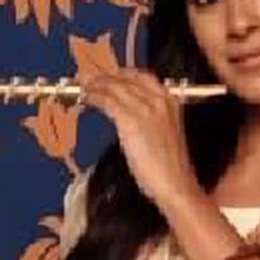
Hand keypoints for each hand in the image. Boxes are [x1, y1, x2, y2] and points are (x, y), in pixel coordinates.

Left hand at [81, 69, 203, 209]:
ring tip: (85, 88)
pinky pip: (107, 101)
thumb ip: (150, 119)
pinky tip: (87, 100)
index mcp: (171, 101)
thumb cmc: (171, 167)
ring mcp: (145, 108)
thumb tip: (129, 115)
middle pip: (127, 79)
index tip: (109, 76)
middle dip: (106, 77)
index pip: (143, 77)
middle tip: (91, 80)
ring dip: (97, 85)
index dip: (122, 75)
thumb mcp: (164, 135)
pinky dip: (94, 97)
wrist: (175, 184)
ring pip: (115, 87)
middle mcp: (160, 100)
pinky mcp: (130, 120)